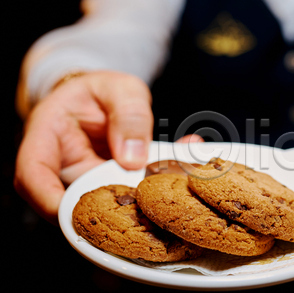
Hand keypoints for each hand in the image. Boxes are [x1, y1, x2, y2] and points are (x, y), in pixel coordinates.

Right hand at [14, 71, 152, 223]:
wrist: (107, 96)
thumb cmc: (105, 89)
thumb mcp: (121, 89)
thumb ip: (130, 116)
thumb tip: (133, 159)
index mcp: (47, 135)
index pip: (32, 175)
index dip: (48, 201)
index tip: (76, 216)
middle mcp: (61, 166)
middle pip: (71, 202)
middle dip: (105, 214)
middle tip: (144, 206)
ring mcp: (84, 181)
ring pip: (101, 207)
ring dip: (134, 205)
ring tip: (166, 186)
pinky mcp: (107, 188)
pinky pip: (126, 198)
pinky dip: (152, 191)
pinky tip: (178, 171)